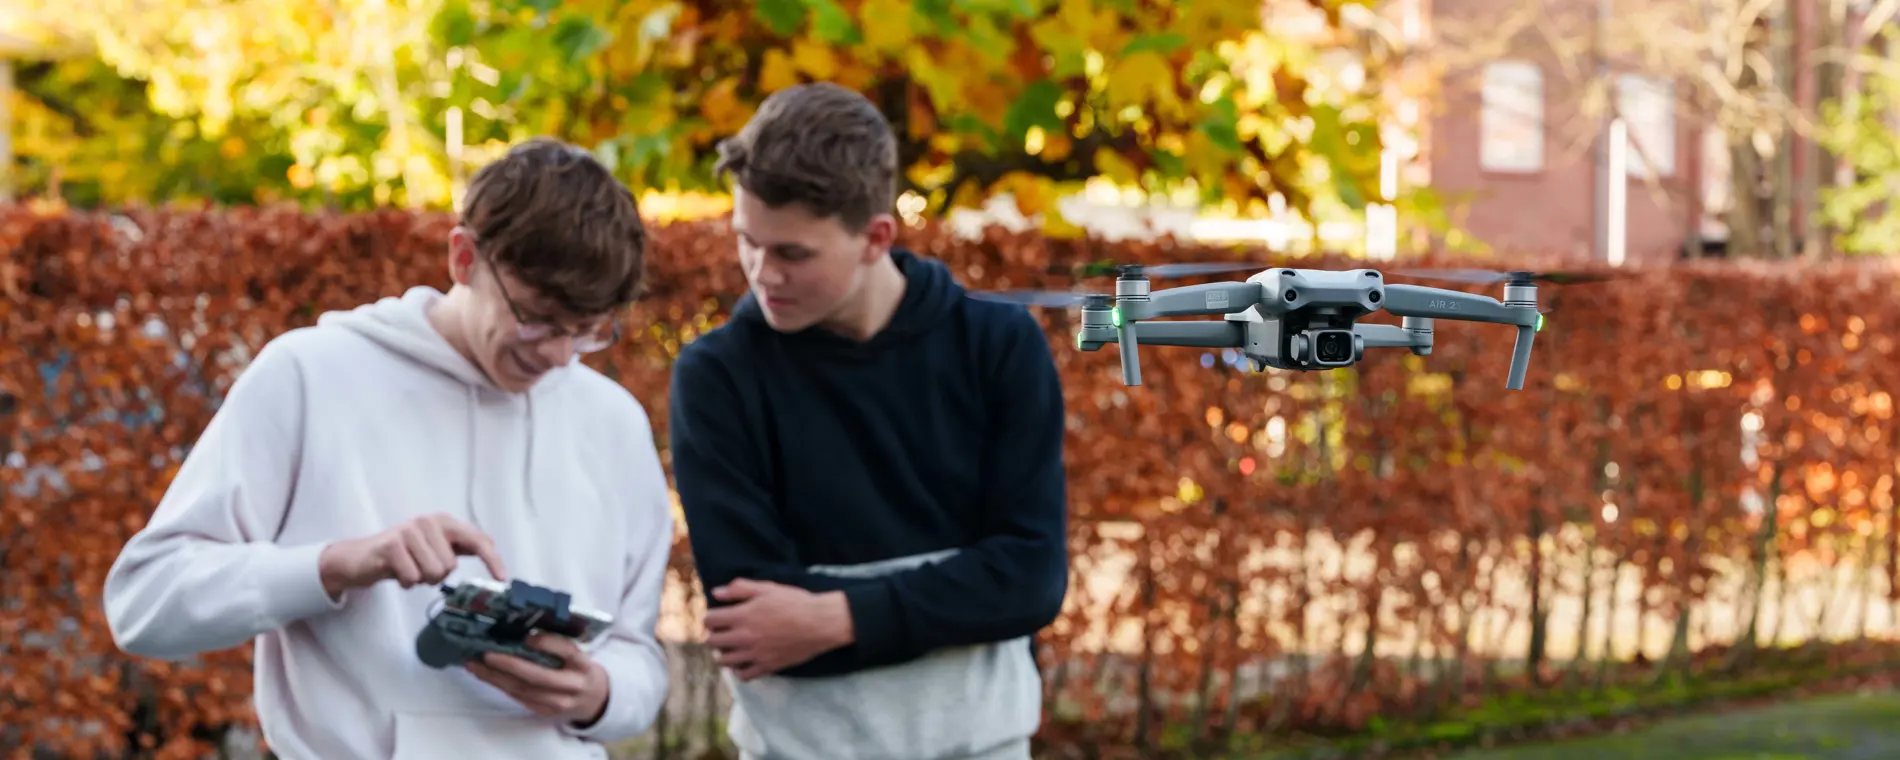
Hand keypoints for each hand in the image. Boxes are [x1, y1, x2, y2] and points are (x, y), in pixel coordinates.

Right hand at [317, 513, 507, 599]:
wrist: (360, 558)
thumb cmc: (402, 555)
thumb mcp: (434, 548)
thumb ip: (459, 546)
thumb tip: (490, 547)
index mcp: (444, 522)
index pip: (477, 540)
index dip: (492, 560)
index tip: (503, 578)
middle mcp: (428, 521)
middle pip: (450, 565)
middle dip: (435, 575)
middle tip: (418, 568)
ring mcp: (408, 531)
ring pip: (433, 573)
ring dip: (420, 579)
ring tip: (407, 569)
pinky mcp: (391, 545)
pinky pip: (412, 578)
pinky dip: (405, 583)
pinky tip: (396, 573)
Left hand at [467, 633, 610, 725]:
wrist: (593, 699)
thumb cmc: (578, 668)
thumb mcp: (577, 654)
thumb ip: (557, 645)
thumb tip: (520, 631)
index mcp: (582, 664)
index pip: (567, 651)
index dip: (548, 644)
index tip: (528, 636)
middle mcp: (572, 685)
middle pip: (539, 677)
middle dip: (509, 665)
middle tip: (487, 654)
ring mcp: (559, 702)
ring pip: (523, 690)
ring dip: (495, 678)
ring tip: (475, 665)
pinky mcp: (545, 712)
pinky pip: (519, 698)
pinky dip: (500, 686)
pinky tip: (486, 676)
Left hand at [704, 579, 853, 681]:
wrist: (820, 623)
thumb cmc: (795, 602)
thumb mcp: (767, 589)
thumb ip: (740, 589)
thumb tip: (716, 593)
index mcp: (742, 616)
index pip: (710, 620)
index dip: (709, 617)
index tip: (716, 616)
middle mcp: (744, 637)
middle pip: (712, 641)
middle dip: (713, 635)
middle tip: (721, 631)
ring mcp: (755, 654)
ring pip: (724, 661)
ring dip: (722, 653)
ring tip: (730, 647)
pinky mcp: (767, 666)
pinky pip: (744, 676)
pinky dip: (739, 670)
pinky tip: (743, 662)